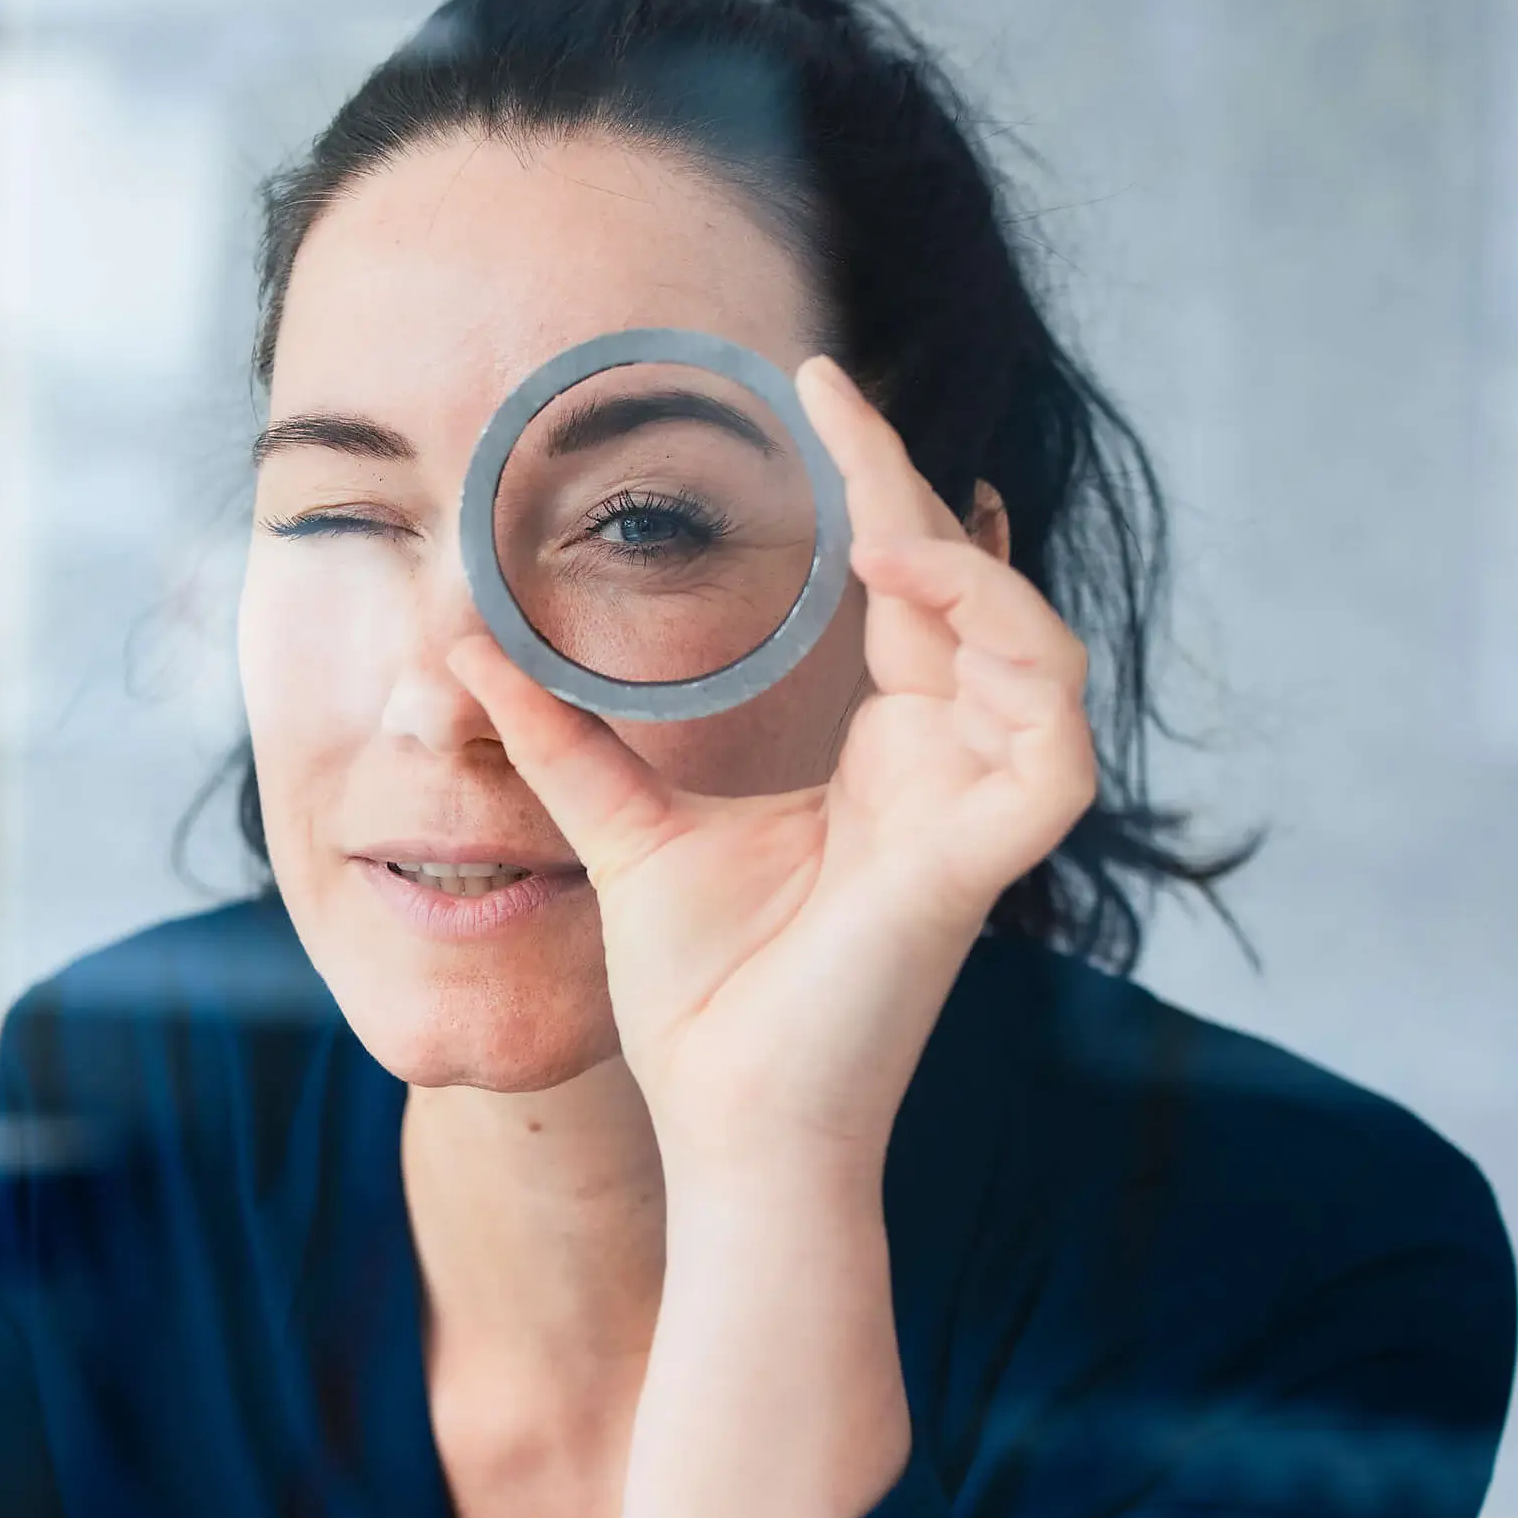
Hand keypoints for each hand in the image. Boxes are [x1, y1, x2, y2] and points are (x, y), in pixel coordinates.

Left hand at [446, 356, 1094, 1165]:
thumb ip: (563, 739)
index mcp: (887, 762)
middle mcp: (947, 774)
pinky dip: (1006, 653)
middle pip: (965, 593)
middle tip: (829, 389)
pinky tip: (917, 591)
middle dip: (909, 484)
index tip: (818, 396)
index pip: (907, 598)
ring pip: (1036, 647)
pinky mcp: (983, 867)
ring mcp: (975, 819)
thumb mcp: (621, 835)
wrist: (722, 1128)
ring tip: (877, 509)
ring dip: (968, 562)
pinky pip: (1051, 742)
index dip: (882, 494)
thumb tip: (467, 644)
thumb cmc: (703, 1005)